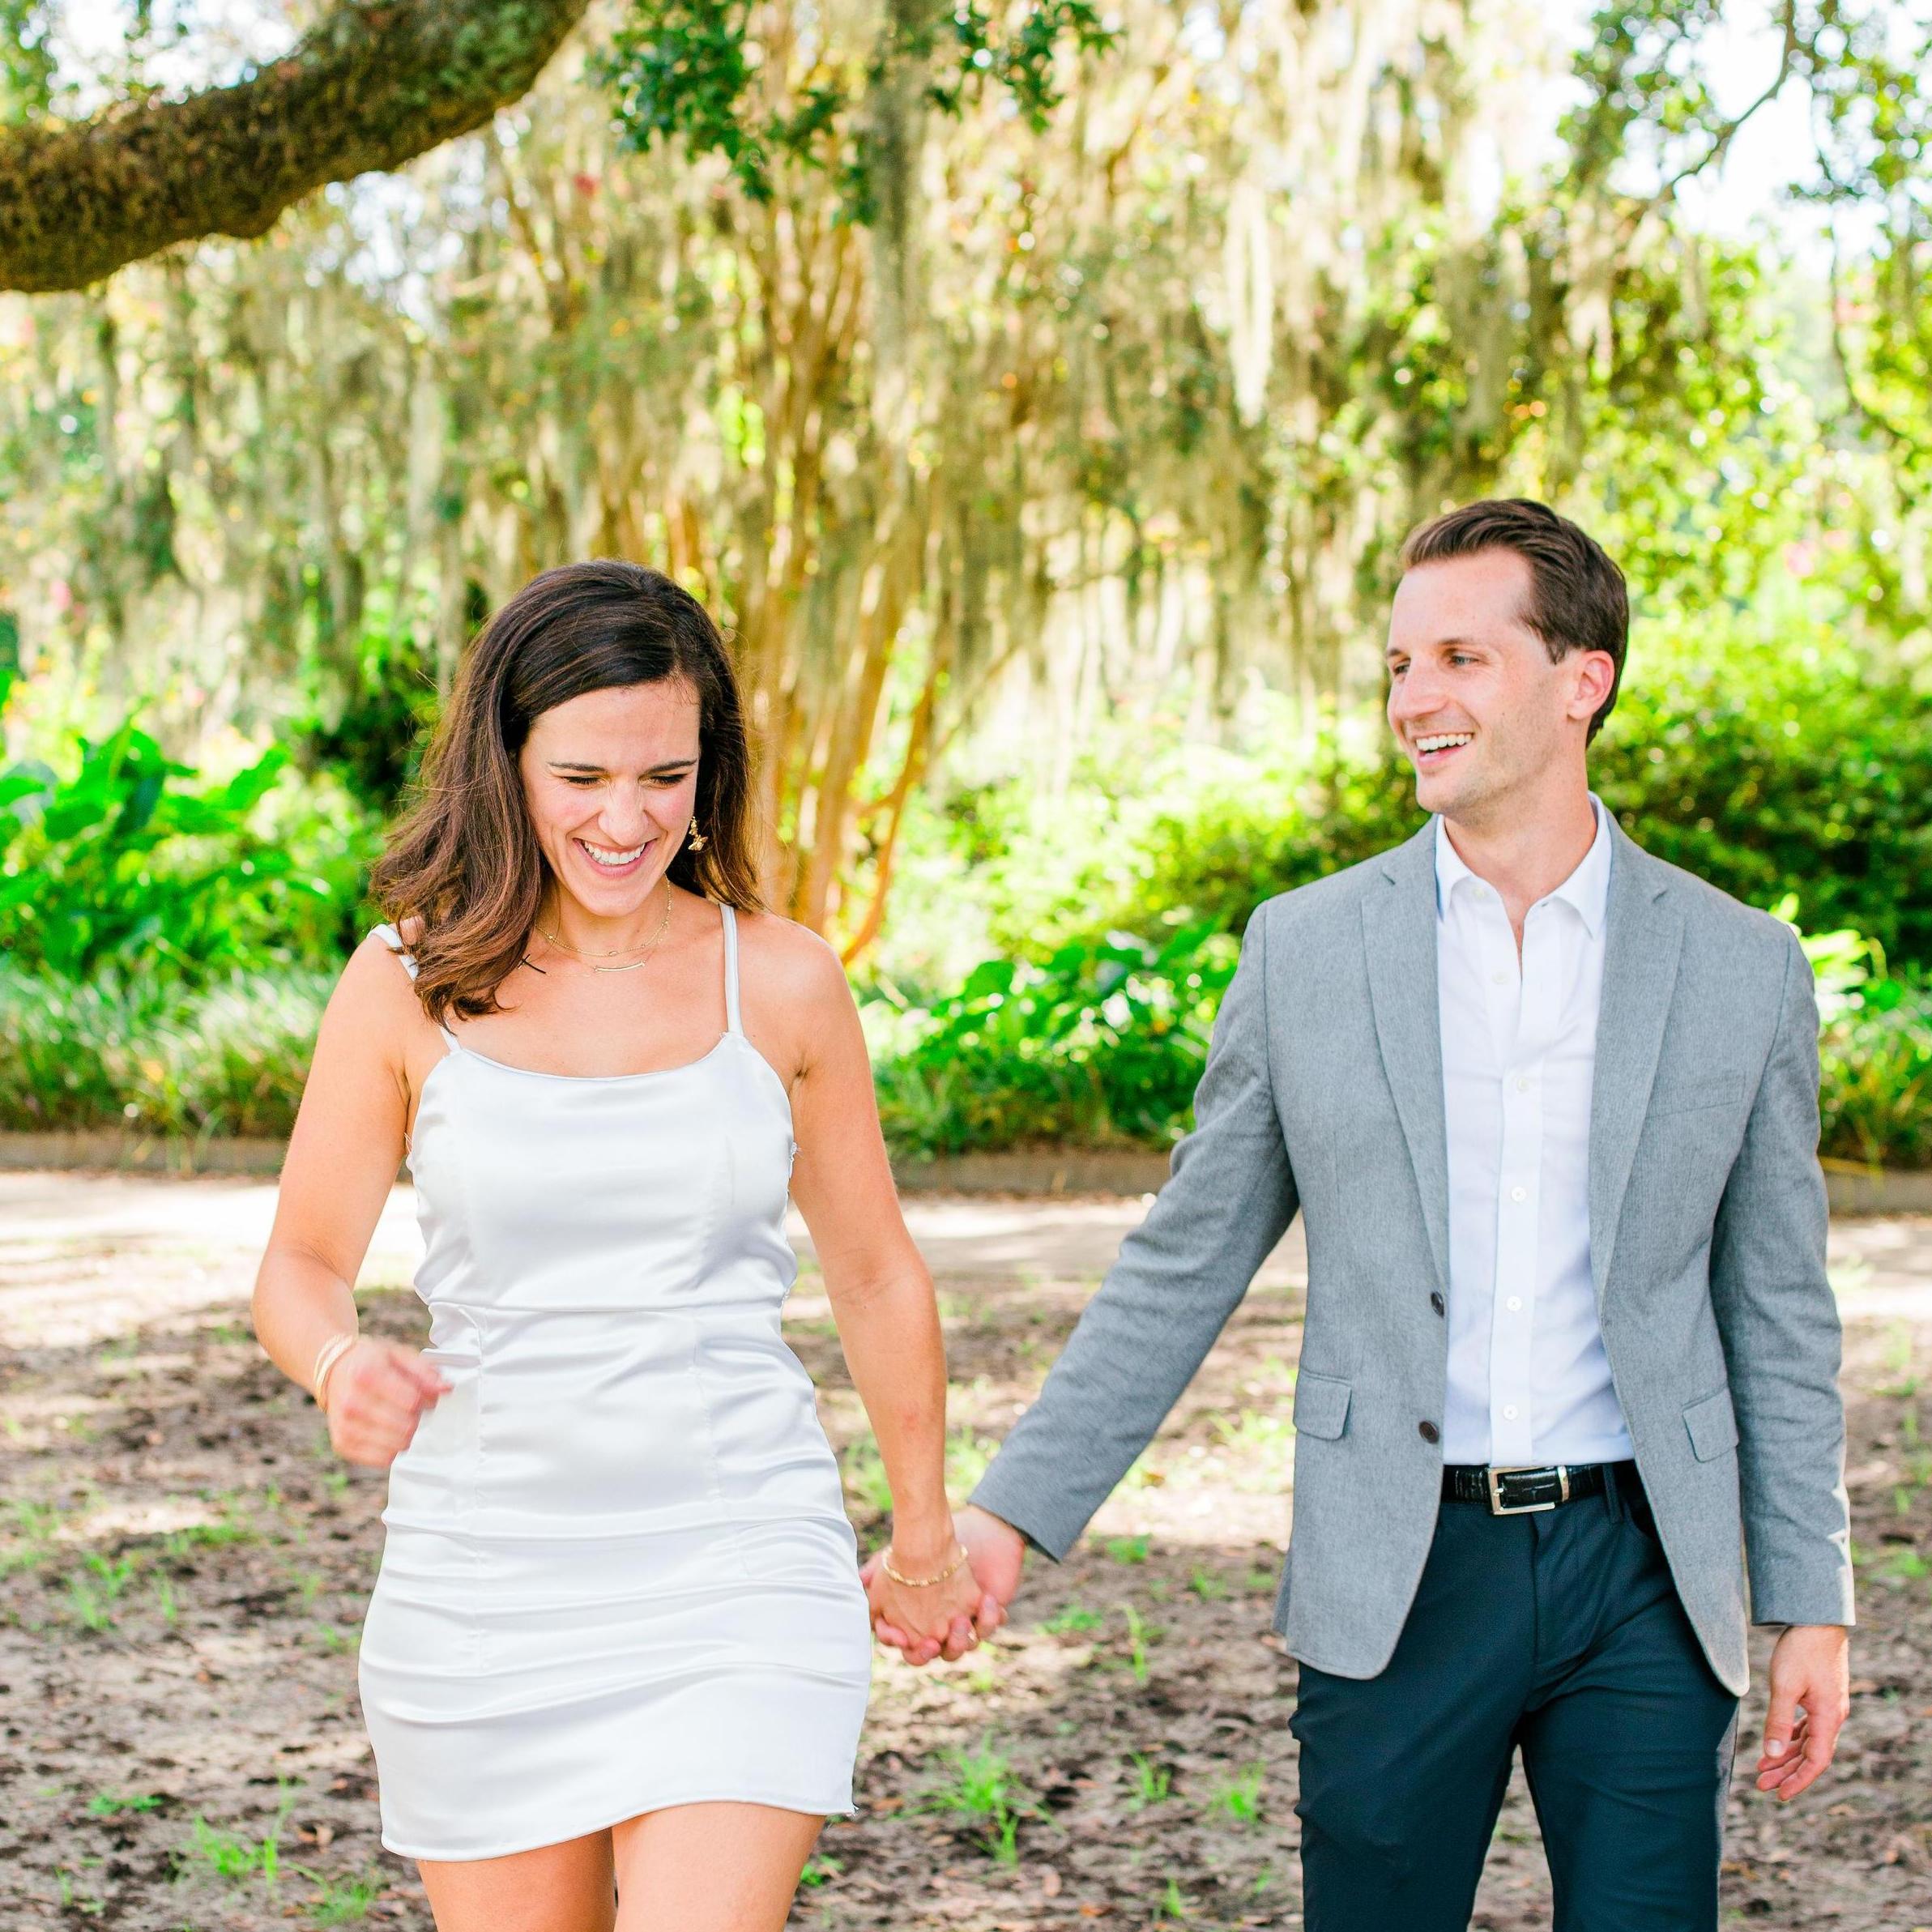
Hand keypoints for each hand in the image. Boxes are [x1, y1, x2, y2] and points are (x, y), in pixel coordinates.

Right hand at [322, 1338, 451, 1468]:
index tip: (424, 1395)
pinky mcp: (343, 1445)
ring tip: (397, 1418)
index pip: (412, 1401)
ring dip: (406, 1433)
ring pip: (397, 1445)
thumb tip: (446, 1389)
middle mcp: (352, 1402)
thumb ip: (425, 1372)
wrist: (334, 1373)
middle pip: (407, 1425)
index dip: (428, 1400)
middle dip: (417, 1417)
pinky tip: (387, 1431)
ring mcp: (346, 1426)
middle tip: (409, 1407)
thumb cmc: (371, 1363)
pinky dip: (393, 1448)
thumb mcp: (399, 1355)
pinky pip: (383, 1459)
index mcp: (367, 1375)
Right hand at [863, 1507, 1025, 1665]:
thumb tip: (859, 1581)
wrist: (964, 1529)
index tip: (903, 1636)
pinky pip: (990, 1626)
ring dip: (963, 1639)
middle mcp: (941, 1625)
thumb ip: (874, 1573)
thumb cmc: (924, 1546)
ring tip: (961, 1621)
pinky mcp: (986, 1611)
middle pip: (939, 1654)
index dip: (908, 1647)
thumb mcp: (893, 1559)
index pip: (910, 1647)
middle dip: (934, 1651)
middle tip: (934, 1641)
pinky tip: (986, 1602)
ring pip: (965, 1646)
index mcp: (918, 1621)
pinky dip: (991, 1619)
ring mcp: (965, 1620)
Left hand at [1755, 1624, 1850, 1802]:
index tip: (1780, 1794)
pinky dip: (1791, 1737)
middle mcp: (1832, 1716)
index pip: (1817, 1761)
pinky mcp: (1820, 1696)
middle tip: (1761, 1784)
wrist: (1817, 1621)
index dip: (1799, 1780)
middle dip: (1786, 1771)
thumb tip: (1771, 1753)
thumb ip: (1778, 1720)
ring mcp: (1828, 1707)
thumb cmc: (1801, 1650)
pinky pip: (1807, 1726)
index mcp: (1828, 1718)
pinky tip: (1777, 1743)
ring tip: (1763, 1767)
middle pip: (1811, 1754)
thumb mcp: (1784, 1685)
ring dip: (1786, 1755)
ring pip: (1808, 1741)